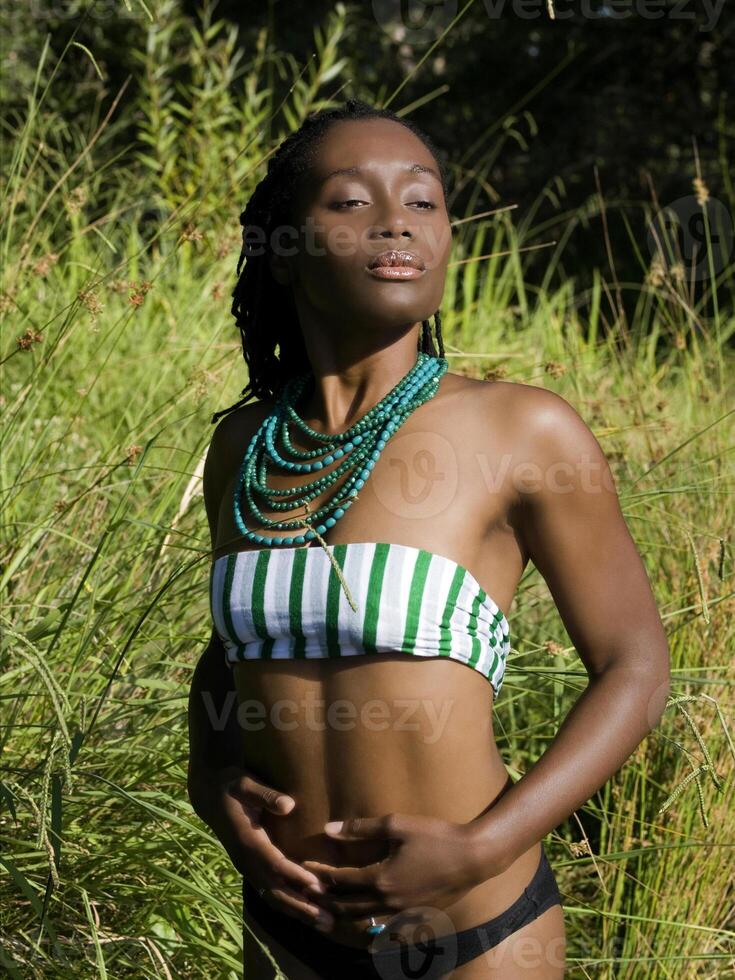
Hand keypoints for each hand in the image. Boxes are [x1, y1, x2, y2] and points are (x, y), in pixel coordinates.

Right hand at [188, 764, 333, 929]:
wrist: (208, 795)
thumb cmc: (231, 786)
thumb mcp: (244, 783)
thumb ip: (265, 794)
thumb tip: (289, 804)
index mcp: (247, 841)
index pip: (274, 863)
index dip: (295, 875)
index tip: (318, 886)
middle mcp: (246, 860)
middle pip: (275, 890)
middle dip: (301, 906)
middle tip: (328, 919)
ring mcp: (247, 867)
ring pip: (273, 897)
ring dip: (298, 912)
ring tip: (325, 924)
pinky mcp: (250, 869)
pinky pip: (270, 893)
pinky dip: (289, 905)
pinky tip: (307, 913)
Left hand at [302, 813, 484, 921]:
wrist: (474, 858)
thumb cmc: (435, 836)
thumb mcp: (396, 825)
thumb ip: (361, 828)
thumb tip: (329, 828)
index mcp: (381, 879)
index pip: (340, 880)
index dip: (320, 873)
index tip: (304, 866)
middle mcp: (388, 902)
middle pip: (346, 907)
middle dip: (324, 900)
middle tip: (306, 893)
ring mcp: (403, 912)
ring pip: (363, 920)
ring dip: (341, 914)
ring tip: (325, 909)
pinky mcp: (416, 915)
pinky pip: (383, 924)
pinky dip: (367, 921)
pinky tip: (362, 917)